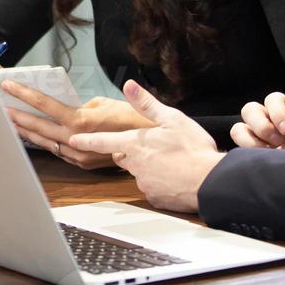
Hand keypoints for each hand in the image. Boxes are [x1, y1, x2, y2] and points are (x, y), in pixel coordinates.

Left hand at [2, 83, 154, 169]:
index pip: (45, 105)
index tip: (8, 87)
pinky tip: (34, 137)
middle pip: (39, 127)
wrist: (151, 149)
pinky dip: (44, 143)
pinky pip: (57, 151)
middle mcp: (75, 140)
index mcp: (81, 120)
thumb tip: (68, 108)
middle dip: (18, 117)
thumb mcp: (106, 102)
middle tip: (1, 108)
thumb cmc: (132, 120)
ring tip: (11, 123)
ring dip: (28, 132)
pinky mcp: (82, 163)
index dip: (24, 95)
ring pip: (45, 142)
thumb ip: (82, 106)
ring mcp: (78, 155)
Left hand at [69, 80, 223, 213]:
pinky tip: (175, 176)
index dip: (86, 140)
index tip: (73, 140)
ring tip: (170, 161)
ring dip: (148, 167)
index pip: (102, 141)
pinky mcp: (155, 198)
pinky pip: (152, 188)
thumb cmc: (193, 148)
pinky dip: (160, 183)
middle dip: (131, 152)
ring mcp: (144, 184)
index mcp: (135, 144)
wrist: (211, 181)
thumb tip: (128, 85)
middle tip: (153, 146)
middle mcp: (134, 166)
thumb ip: (146, 104)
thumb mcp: (172, 118)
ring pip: (138, 173)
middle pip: (123, 156)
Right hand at [231, 92, 284, 149]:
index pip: (274, 100)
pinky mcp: (253, 150)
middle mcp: (269, 119)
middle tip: (276, 141)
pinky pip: (239, 148)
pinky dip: (247, 154)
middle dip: (260, 125)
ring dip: (249, 141)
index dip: (277, 112)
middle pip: (250, 110)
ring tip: (267, 152)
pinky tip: (263, 161)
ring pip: (239, 129)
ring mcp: (259, 134)